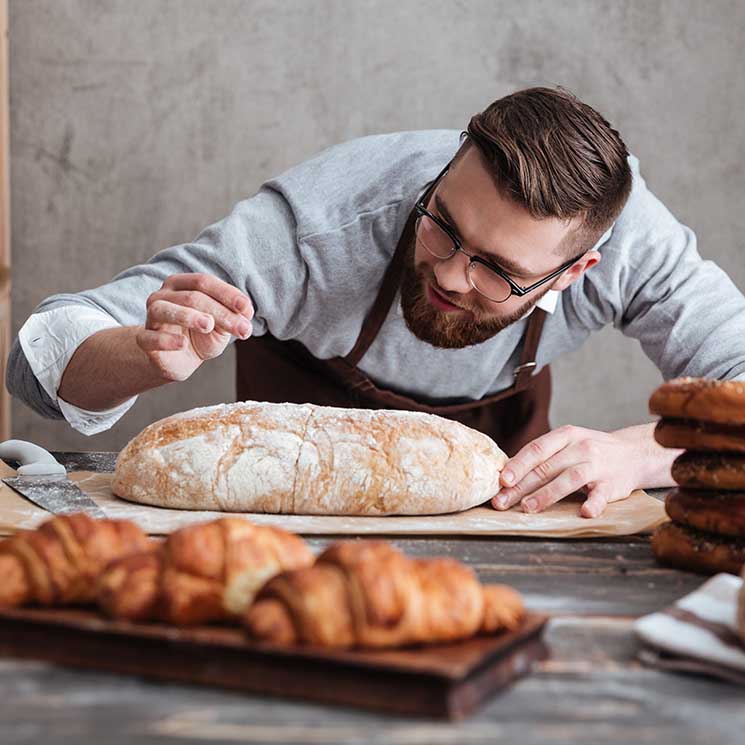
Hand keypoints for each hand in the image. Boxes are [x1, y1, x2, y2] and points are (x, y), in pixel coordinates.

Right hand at [137, 273, 253, 381]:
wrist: (181, 360)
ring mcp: (151, 316)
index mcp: (183, 284)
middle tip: (243, 330)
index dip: (226, 294)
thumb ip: (234, 315)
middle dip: (220, 313)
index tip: (246, 309)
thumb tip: (246, 310)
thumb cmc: (202, 335)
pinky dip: (166, 340)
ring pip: (164, 309)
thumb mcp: (222, 324)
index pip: (204, 282)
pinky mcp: (144, 339)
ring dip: (188, 316)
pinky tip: (183, 343)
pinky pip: (148, 337)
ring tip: (208, 325)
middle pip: (192, 297)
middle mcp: (164, 295)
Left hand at [491, 425, 644, 518]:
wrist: (633, 454)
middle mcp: (581, 447)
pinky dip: (593, 503)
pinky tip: (584, 512)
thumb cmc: (589, 452)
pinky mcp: (613, 484)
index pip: (536, 449)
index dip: (518, 465)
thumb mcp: (566, 445)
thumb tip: (506, 475)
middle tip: (502, 502)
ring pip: (569, 479)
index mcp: (566, 435)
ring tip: (528, 508)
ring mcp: (597, 465)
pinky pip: (602, 495)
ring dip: (547, 494)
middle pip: (546, 467)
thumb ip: (542, 457)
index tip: (502, 480)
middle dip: (521, 486)